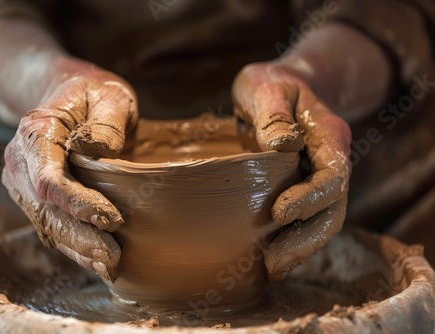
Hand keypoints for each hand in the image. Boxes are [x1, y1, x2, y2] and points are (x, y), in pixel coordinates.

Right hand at [2, 61, 137, 281]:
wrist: (68, 95)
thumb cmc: (94, 96)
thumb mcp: (110, 96)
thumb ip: (107, 122)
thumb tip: (98, 152)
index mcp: (37, 132)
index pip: (51, 180)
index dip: (79, 204)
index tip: (114, 219)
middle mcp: (21, 161)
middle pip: (47, 210)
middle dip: (80, 238)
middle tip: (114, 257)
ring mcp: (24, 181)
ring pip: (46, 224)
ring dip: (77, 249)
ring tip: (109, 266)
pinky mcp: (34, 195)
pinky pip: (50, 225)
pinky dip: (72, 245)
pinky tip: (95, 260)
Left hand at [232, 61, 350, 280]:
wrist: (279, 86)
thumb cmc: (270, 84)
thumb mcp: (266, 88)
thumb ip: (273, 114)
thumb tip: (282, 146)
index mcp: (329, 135)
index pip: (332, 175)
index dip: (310, 198)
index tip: (278, 214)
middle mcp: (330, 160)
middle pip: (333, 208)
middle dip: (306, 238)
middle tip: (273, 262)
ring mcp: (317, 176)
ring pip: (322, 219)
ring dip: (300, 246)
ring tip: (272, 268)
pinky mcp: (301, 187)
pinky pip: (305, 218)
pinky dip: (292, 239)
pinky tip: (270, 256)